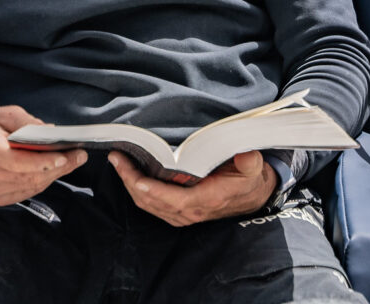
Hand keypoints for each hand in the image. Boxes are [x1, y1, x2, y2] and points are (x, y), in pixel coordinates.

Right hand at [0, 106, 86, 205]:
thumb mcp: (6, 113)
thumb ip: (28, 123)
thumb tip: (53, 134)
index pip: (18, 161)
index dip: (43, 161)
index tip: (65, 156)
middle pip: (30, 175)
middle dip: (58, 167)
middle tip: (78, 156)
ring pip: (32, 185)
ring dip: (53, 174)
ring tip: (70, 160)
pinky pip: (28, 191)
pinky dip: (42, 180)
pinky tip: (51, 169)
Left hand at [108, 150, 276, 226]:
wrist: (253, 194)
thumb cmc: (248, 178)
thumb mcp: (253, 168)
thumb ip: (249, 162)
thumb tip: (246, 155)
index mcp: (207, 200)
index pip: (174, 199)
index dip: (154, 190)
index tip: (135, 179)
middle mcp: (191, 211)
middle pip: (153, 200)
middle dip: (130, 180)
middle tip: (116, 158)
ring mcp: (182, 214)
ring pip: (148, 203)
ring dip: (129, 184)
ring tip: (118, 161)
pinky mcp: (177, 211)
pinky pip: (151, 204)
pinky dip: (136, 190)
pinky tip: (128, 174)